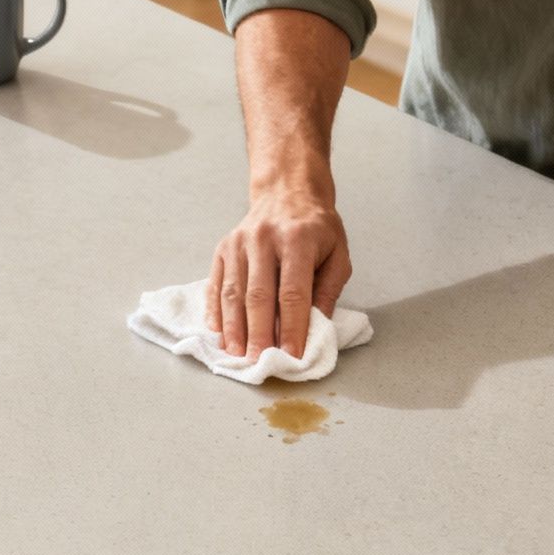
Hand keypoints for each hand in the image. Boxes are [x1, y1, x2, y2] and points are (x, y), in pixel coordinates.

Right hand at [206, 187, 351, 359]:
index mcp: (298, 240)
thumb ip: (328, 291)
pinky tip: (218, 333)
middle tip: (259, 362)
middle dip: (259, 334)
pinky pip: (216, 284)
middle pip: (258, 295)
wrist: (287, 192)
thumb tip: (315, 328)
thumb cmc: (317, 229)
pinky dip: (216, 311)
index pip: (293, 293)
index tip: (292, 355)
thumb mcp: (338, 255)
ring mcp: (239, 243)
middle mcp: (264, 239)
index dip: (292, 328)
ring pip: (233, 292)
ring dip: (233, 328)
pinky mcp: (223, 248)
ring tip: (236, 355)